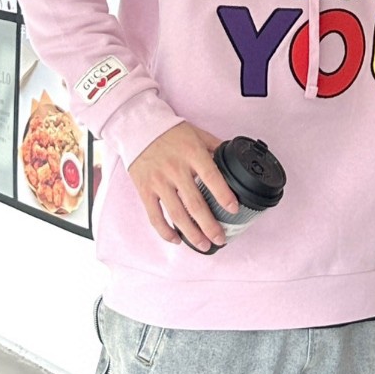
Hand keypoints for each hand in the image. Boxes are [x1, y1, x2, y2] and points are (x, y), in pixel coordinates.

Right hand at [128, 122, 237, 250]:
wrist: (139, 128)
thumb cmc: (172, 132)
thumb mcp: (198, 134)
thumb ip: (216, 147)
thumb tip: (235, 160)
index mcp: (193, 154)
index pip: (211, 177)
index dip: (223, 195)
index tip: (233, 209)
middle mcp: (176, 170)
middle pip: (195, 203)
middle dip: (209, 225)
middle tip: (221, 239)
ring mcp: (159, 181)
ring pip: (176, 214)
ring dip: (191, 233)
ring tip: (204, 245)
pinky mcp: (145, 190)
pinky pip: (155, 215)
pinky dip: (165, 230)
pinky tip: (176, 239)